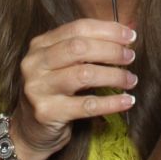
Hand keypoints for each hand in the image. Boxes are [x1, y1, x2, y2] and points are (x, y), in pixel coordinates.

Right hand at [14, 19, 136, 157]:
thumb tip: (128, 32)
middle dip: (111, 50)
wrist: (29, 131)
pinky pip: (87, 105)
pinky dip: (111, 102)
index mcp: (40, 45)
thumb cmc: (54, 92)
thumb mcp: (63, 65)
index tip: (130, 36)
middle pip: (80, 48)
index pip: (77, 28)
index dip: (108, 30)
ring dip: (114, 76)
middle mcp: (35, 63)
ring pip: (84, 74)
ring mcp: (38, 88)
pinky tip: (127, 101)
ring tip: (131, 80)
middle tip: (131, 57)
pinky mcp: (47, 112)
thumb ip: (87, 47)